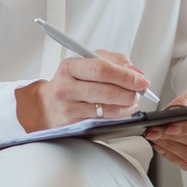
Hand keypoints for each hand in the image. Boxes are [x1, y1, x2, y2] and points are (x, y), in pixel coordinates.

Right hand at [16, 50, 147, 131]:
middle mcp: (67, 87)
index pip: (102, 69)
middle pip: (106, 91)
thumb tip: (137, 72)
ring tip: (132, 101)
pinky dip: (118, 117)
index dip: (125, 75)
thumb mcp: (85, 64)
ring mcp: (69, 107)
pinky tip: (121, 111)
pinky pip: (103, 121)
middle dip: (130, 92)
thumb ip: (113, 62)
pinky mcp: (73, 124)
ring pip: (107, 109)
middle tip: (139, 91)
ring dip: (127, 106)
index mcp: (71, 66)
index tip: (141, 80)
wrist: (45, 106)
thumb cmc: (69, 83)